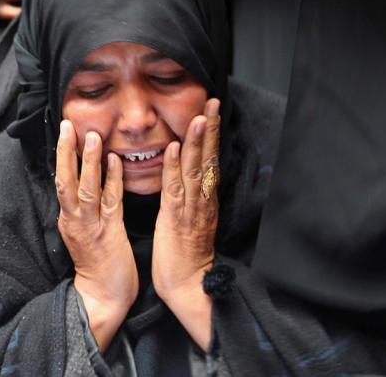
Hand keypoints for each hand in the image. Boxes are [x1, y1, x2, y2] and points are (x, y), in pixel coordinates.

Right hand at [56, 120, 138, 351]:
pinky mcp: (108, 234)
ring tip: (91, 136)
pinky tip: (114, 161)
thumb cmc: (98, 265)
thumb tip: (85, 183)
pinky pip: (110, 202)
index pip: (62, 180)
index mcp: (68, 218)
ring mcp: (90, 226)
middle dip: (66, 151)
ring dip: (88, 162)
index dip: (62, 155)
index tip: (65, 130)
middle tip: (67, 124)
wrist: (103, 298)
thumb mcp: (85, 232)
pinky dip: (111, 180)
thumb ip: (83, 208)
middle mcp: (74, 219)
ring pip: (85, 188)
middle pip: (65, 180)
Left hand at [152, 98, 220, 349]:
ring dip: (195, 141)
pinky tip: (173, 148)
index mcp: (205, 197)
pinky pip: (174, 188)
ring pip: (194, 168)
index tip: (212, 108)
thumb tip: (187, 174)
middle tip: (213, 101)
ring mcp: (191, 208)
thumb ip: (192, 195)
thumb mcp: (192, 218)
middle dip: (210, 128)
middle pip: (207, 157)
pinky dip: (174, 167)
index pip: (209, 159)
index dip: (211, 133)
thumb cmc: (186, 254)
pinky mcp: (175, 218)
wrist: (188, 284)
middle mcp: (202, 198)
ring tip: (199, 116)